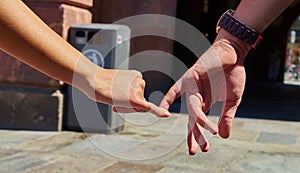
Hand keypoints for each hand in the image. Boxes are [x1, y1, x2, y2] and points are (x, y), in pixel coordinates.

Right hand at [82, 68, 169, 116]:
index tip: (117, 93)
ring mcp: (138, 89)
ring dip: (128, 107)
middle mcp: (140, 81)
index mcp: (137, 76)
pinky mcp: (135, 98)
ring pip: (138, 106)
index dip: (127, 98)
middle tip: (115, 98)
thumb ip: (128, 93)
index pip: (138, 93)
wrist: (94, 80)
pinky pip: (149, 107)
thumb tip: (133, 103)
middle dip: (130, 104)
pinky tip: (166, 115)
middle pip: (140, 100)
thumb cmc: (102, 84)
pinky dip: (158, 112)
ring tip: (115, 98)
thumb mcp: (118, 85)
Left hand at [160, 39, 246, 153]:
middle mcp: (196, 98)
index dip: (201, 136)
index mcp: (206, 103)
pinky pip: (175, 90)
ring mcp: (192, 89)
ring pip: (192, 109)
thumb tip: (223, 137)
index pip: (200, 123)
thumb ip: (227, 117)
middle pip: (193, 120)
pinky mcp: (189, 79)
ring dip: (196, 123)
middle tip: (193, 151)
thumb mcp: (233, 100)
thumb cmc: (233, 75)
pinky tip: (162, 110)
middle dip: (194, 135)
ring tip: (201, 137)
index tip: (203, 149)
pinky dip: (168, 99)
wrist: (232, 54)